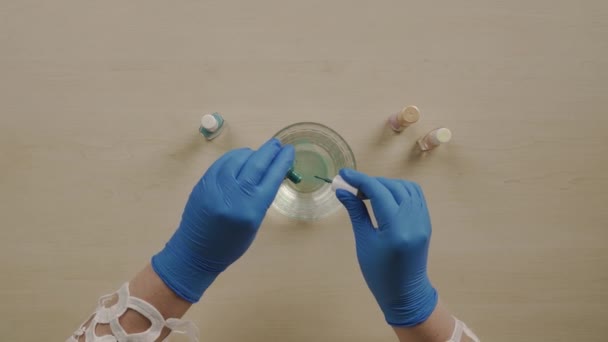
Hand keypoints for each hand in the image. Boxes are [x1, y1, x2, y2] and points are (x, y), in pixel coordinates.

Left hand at [152, 138, 294, 302]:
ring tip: (259, 153)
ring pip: (238, 159)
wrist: (196, 252)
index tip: (290, 151)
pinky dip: (234, 157)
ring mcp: (216, 186)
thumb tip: (270, 172)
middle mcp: (234, 195)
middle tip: (278, 145)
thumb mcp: (254, 223)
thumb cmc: (231, 244)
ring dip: (252, 153)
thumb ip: (262, 197)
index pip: (272, 177)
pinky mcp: (203, 183)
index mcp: (251, 209)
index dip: (283, 162)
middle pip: (256, 163)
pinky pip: (222, 162)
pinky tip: (240, 157)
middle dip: (270, 151)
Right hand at [336, 169, 436, 326]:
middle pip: (392, 187)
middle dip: (371, 182)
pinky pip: (415, 196)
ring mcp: (423, 220)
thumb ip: (356, 212)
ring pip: (406, 187)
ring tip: (368, 193)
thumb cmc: (379, 273)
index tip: (343, 174)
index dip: (360, 180)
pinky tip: (385, 197)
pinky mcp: (426, 222)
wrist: (405, 294)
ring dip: (386, 184)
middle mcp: (413, 221)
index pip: (379, 192)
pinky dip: (399, 190)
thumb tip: (342, 191)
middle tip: (353, 188)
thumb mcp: (364, 242)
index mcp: (396, 229)